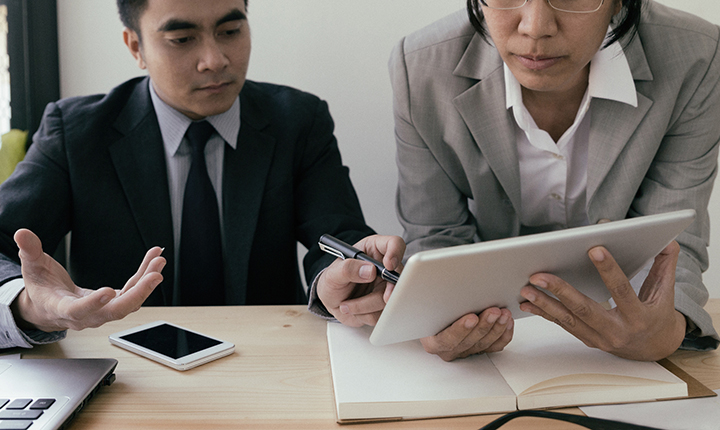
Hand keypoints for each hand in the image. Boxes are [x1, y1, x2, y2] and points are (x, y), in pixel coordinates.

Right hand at [10, 228, 165, 332]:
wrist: (49, 307)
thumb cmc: (41, 288)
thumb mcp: (31, 268)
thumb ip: (29, 251)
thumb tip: (22, 233)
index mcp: (62, 309)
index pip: (79, 310)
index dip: (94, 303)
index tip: (109, 292)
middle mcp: (87, 315)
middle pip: (115, 311)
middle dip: (138, 294)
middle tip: (155, 275)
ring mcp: (103, 312)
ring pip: (129, 302)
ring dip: (147, 283)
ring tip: (159, 261)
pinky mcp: (114, 304)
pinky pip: (133, 292)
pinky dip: (145, 276)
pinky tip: (155, 258)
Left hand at [317, 235, 404, 326]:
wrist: (330, 300)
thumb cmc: (332, 281)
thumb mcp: (333, 273)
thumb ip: (348, 268)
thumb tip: (369, 270)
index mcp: (374, 251)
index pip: (394, 244)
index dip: (395, 252)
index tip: (388, 265)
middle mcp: (383, 268)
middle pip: (398, 276)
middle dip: (390, 290)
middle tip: (384, 297)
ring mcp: (385, 287)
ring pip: (388, 299)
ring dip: (366, 305)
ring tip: (347, 304)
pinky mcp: (383, 305)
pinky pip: (382, 313)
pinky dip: (365, 315)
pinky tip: (354, 310)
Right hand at [420, 308, 513, 360]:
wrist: (436, 314)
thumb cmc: (432, 312)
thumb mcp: (427, 308)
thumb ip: (435, 305)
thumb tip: (442, 290)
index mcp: (433, 343)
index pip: (447, 339)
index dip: (461, 329)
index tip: (471, 318)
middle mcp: (450, 350)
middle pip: (469, 342)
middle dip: (484, 325)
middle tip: (493, 311)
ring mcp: (465, 350)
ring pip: (484, 344)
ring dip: (497, 328)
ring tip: (503, 314)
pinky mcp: (479, 348)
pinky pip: (495, 346)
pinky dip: (503, 334)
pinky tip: (507, 322)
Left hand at [519, 242, 685, 360]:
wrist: (654, 348)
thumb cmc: (657, 315)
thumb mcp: (666, 292)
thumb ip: (665, 265)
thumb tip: (668, 240)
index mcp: (638, 317)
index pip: (622, 291)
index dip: (610, 270)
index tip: (594, 249)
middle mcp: (617, 331)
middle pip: (585, 309)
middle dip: (560, 291)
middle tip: (538, 276)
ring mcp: (599, 338)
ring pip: (568, 320)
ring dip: (544, 304)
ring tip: (525, 289)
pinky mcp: (586, 339)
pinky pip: (562, 325)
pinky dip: (544, 313)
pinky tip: (527, 303)